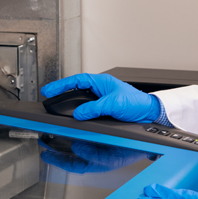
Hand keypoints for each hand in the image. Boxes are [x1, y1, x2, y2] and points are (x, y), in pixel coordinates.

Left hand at [39, 136, 147, 173]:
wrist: (146, 140)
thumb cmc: (132, 151)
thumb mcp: (111, 159)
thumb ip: (93, 155)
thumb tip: (76, 147)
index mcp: (96, 163)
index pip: (72, 165)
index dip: (58, 161)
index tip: (46, 155)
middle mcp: (94, 156)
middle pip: (70, 156)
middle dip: (56, 151)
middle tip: (44, 143)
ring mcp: (96, 146)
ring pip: (74, 146)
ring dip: (62, 142)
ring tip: (50, 135)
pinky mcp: (99, 137)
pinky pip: (82, 137)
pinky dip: (72, 134)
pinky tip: (67, 129)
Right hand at [41, 73, 160, 122]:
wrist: (149, 113)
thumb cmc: (137, 103)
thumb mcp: (114, 103)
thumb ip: (96, 108)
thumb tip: (79, 113)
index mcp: (102, 82)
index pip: (77, 80)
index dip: (61, 85)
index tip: (49, 90)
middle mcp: (100, 90)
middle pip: (75, 89)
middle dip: (61, 93)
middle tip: (48, 97)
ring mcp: (101, 100)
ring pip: (80, 101)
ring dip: (69, 104)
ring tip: (56, 107)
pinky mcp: (103, 110)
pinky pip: (87, 111)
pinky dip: (79, 114)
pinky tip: (73, 118)